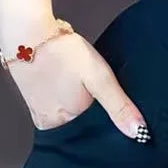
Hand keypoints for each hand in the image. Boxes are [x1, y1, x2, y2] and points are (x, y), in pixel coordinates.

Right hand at [0, 21, 147, 139]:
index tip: (120, 110)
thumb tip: (139, 133)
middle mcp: (50, 123)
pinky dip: (70, 93)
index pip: (95, 134)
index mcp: (65, 125)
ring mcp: (40, 109)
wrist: (29, 33)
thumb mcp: (99, 79)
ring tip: (88, 84)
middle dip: (96, 112)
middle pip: (82, 124)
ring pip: (71, 111)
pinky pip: (59, 100)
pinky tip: (75, 80)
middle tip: (102, 90)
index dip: (110, 124)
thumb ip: (118, 106)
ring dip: (82, 101)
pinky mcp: (35, 96)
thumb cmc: (63, 54)